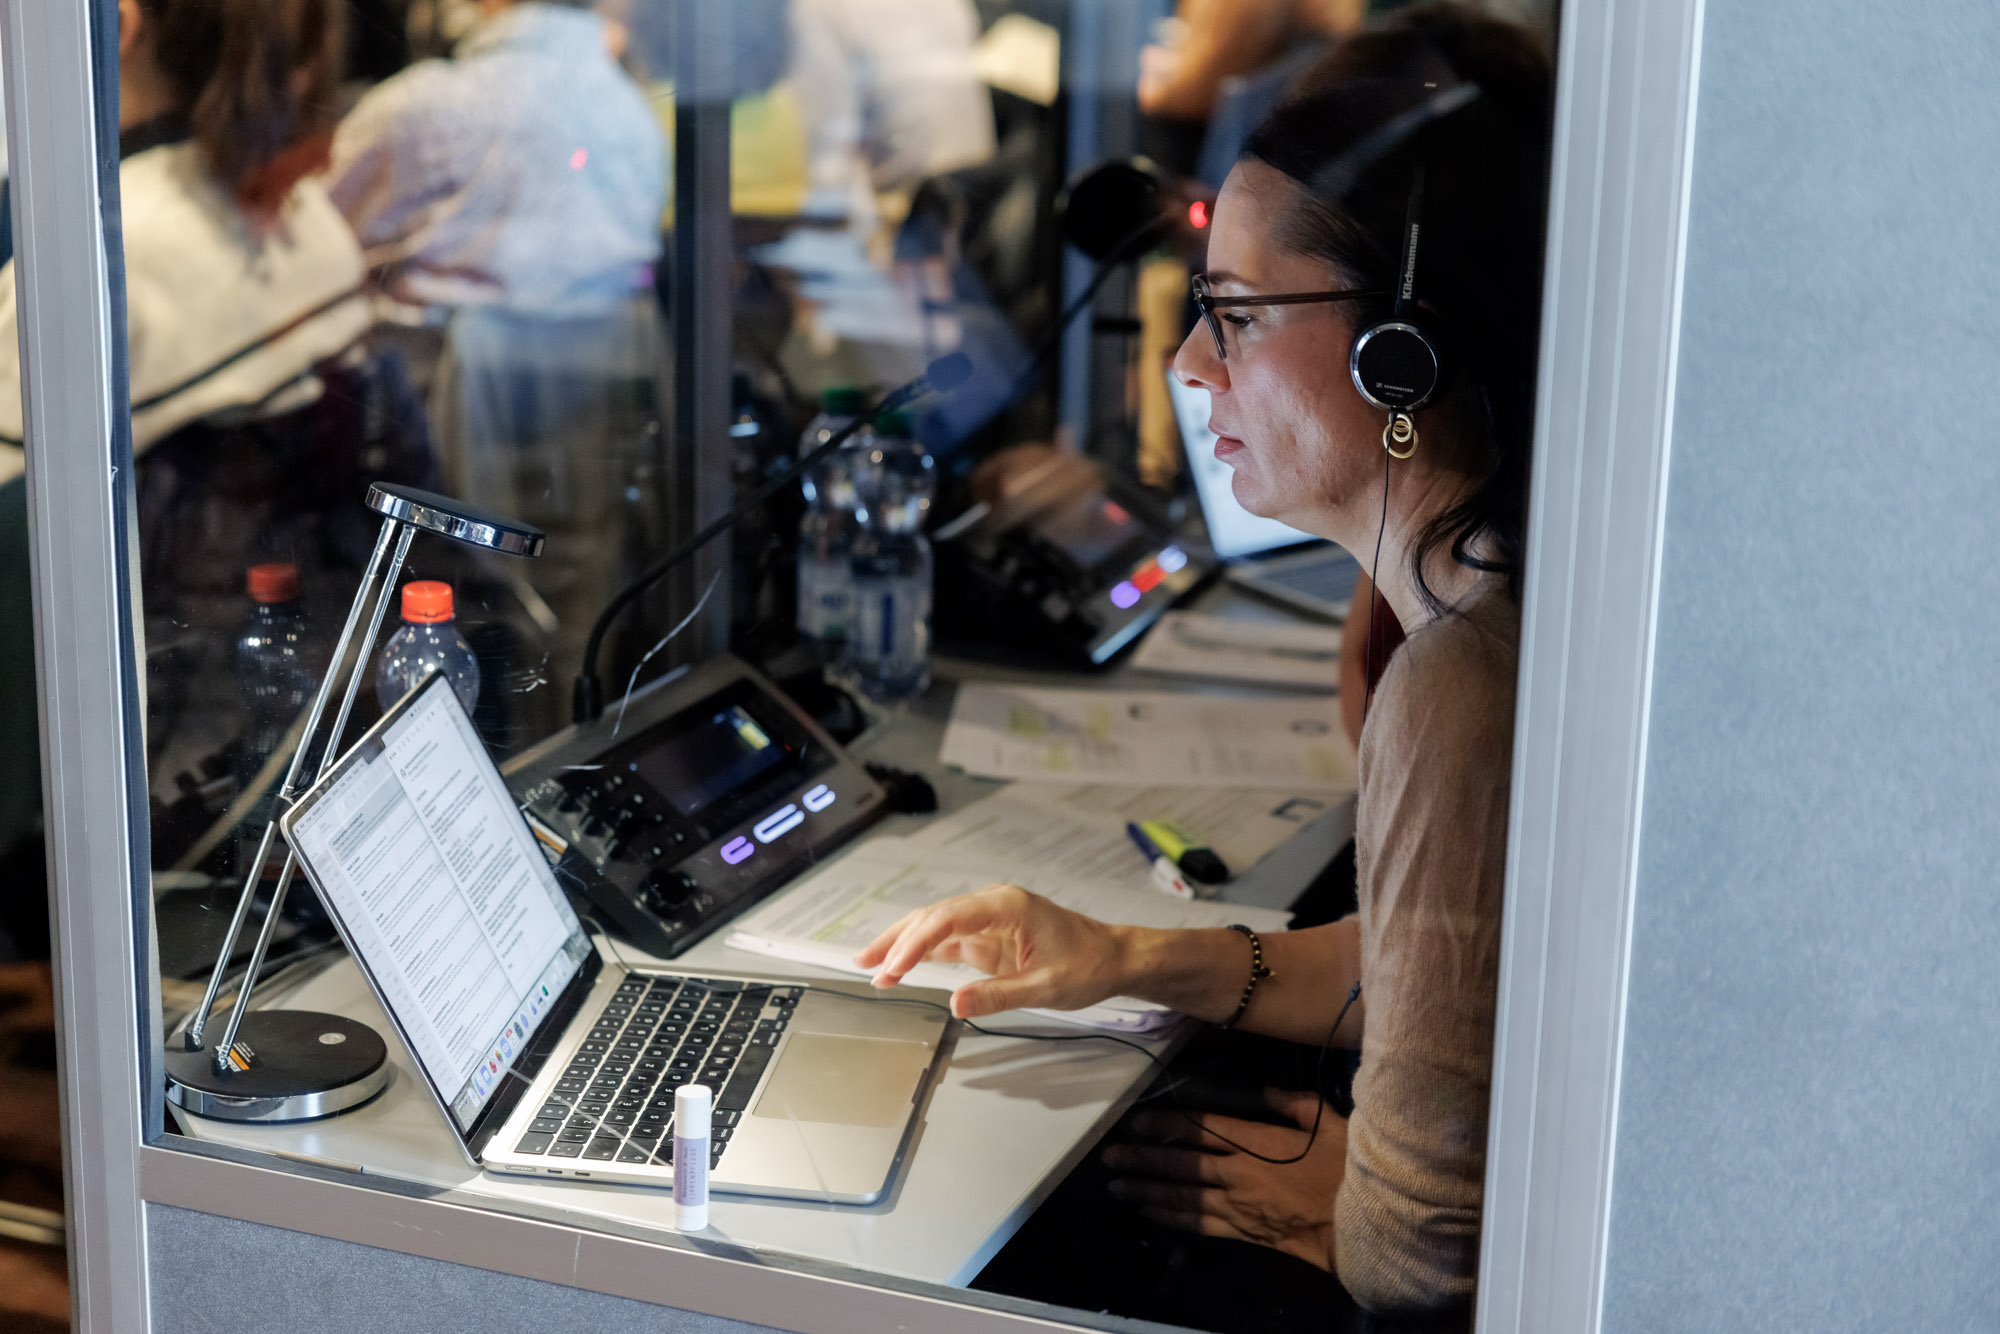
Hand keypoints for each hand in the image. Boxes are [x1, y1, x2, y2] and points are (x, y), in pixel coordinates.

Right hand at [852, 884, 1130, 1018]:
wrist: (1113, 958)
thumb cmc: (1088, 966)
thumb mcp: (1046, 987)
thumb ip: (999, 995)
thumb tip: (955, 1006)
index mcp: (1007, 906)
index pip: (947, 918)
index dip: (915, 942)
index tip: (893, 968)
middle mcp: (992, 905)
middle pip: (932, 917)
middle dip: (897, 941)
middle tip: (866, 966)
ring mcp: (988, 920)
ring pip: (935, 926)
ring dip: (903, 945)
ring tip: (869, 966)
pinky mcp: (988, 937)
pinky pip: (947, 941)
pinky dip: (922, 954)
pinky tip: (900, 967)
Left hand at [1101, 1089, 1345, 1271]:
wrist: (1363, 1227)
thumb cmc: (1348, 1171)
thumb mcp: (1329, 1123)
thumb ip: (1294, 1103)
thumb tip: (1266, 1091)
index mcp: (1256, 1143)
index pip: (1201, 1129)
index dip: (1165, 1123)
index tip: (1136, 1120)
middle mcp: (1238, 1175)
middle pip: (1181, 1165)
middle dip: (1142, 1159)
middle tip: (1109, 1156)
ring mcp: (1238, 1207)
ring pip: (1183, 1198)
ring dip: (1146, 1191)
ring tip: (1116, 1186)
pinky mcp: (1243, 1234)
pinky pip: (1200, 1225)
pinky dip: (1172, 1219)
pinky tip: (1150, 1214)